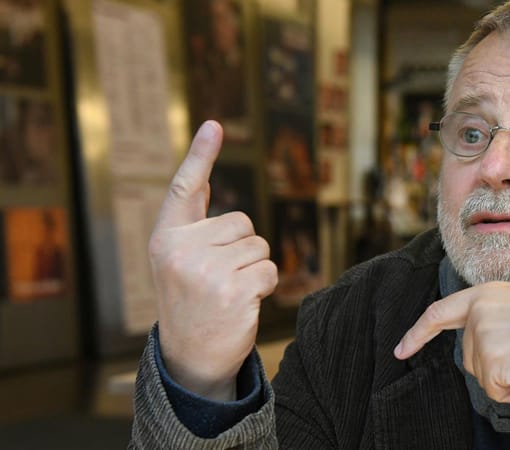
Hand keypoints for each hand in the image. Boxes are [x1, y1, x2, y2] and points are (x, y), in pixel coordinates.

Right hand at [148, 121, 277, 400]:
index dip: (201, 155)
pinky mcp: (233, 291)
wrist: (191, 356)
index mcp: (165, 238)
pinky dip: (265, 286)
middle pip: (242, 222)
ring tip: (230, 292)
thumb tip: (203, 177)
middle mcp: (181, 251)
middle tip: (221, 277)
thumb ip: (193, 223)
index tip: (214, 125)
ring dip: (255, 268)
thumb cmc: (191, 301)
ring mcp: (206, 272)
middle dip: (243, 247)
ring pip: (259, 247)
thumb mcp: (179, 260)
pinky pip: (270, 270)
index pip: (186, 189)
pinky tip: (243, 303)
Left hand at [394, 281, 509, 403]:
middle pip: (469, 357)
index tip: (400, 349)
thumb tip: (484, 350)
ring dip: (509, 378)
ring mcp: (483, 336)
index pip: (440, 313)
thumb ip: (496, 319)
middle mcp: (479, 311)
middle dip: (496, 366)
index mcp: (487, 293)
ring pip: (483, 376)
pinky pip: (497, 392)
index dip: (418, 333)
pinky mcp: (492, 362)